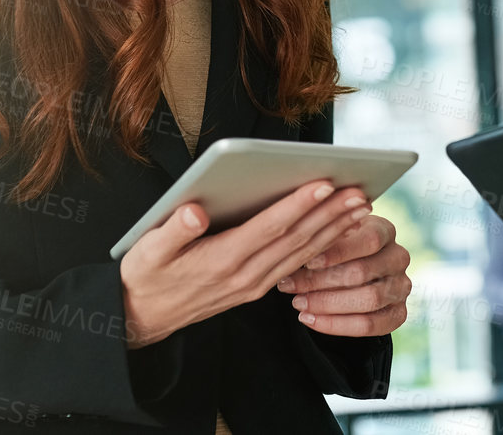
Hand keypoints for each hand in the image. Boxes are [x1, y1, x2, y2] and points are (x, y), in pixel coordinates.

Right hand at [119, 179, 370, 347]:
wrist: (142, 318)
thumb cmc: (145, 277)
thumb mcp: (147, 252)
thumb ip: (173, 230)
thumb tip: (194, 211)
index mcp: (221, 260)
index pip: (269, 228)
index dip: (298, 205)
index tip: (324, 184)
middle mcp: (244, 275)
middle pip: (296, 239)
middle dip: (330, 213)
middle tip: (359, 190)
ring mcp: (253, 284)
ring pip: (302, 252)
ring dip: (333, 228)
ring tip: (361, 206)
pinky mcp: (255, 287)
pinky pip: (296, 263)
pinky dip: (321, 245)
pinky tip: (338, 229)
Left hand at [275, 213, 411, 335]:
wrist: (355, 271)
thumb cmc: (337, 247)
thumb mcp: (332, 234)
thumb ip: (322, 237)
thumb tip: (297, 247)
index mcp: (386, 231)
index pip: (370, 240)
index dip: (338, 252)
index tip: (307, 261)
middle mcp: (399, 258)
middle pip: (363, 272)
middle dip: (321, 281)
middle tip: (289, 285)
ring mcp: (402, 287)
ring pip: (368, 300)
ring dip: (327, 304)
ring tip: (298, 303)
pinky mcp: (398, 314)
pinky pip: (369, 325)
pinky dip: (336, 325)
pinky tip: (310, 319)